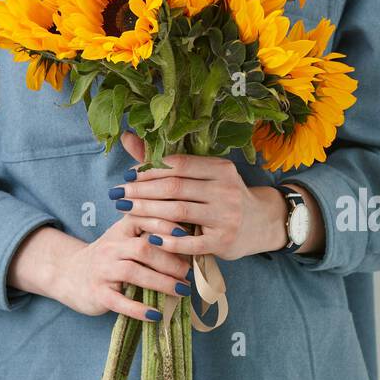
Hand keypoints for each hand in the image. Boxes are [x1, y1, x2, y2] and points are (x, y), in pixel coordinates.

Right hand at [8, 215, 192, 320]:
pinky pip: (119, 301)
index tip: (185, 232)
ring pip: (133, 272)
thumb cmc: (110, 257)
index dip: (164, 224)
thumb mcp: (125, 239)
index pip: (143, 219)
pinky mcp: (98, 294)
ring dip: (161, 282)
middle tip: (190, 273)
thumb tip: (192, 239)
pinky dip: (139, 309)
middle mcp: (110, 247)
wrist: (70, 275)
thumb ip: (151, 235)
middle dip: (170, 260)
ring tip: (182, 291)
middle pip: (143, 248)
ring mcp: (102, 270)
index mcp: (121, 230)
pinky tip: (156, 315)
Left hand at [113, 131, 290, 260]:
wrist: (263, 223)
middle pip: (174, 188)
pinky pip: (189, 242)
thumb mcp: (205, 175)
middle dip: (141, 192)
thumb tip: (128, 138)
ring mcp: (226, 218)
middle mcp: (226, 190)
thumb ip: (168, 161)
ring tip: (125, 212)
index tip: (127, 176)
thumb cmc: (225, 196)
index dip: (149, 169)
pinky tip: (149, 237)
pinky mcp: (223, 242)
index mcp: (221, 169)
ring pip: (178, 212)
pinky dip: (167, 241)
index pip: (178, 165)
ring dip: (146, 212)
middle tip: (117, 195)